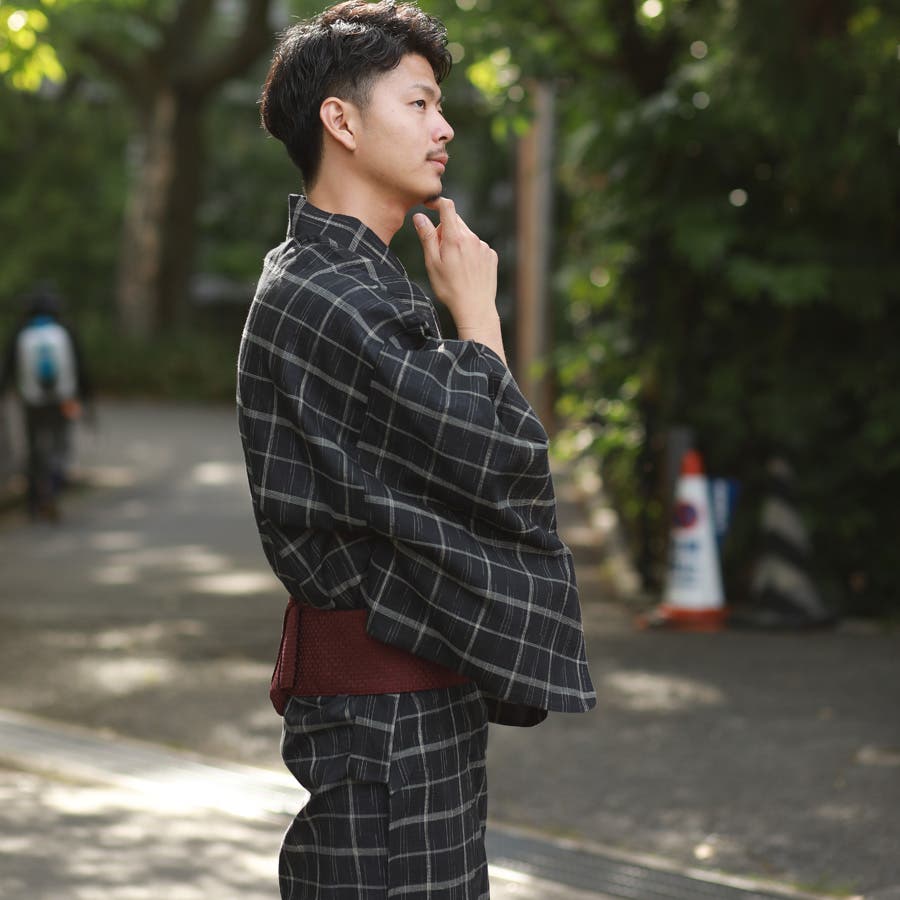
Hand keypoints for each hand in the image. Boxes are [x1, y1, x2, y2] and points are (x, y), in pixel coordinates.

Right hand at [413, 198, 498, 334]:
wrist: (475, 308)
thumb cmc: (449, 288)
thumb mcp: (432, 263)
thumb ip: (427, 237)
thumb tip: (419, 216)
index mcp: (455, 238)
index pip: (447, 207)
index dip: (437, 202)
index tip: (430, 205)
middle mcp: (472, 238)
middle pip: (456, 221)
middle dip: (445, 230)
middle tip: (440, 252)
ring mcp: (484, 246)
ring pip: (466, 235)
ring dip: (458, 242)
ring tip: (455, 266)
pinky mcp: (491, 255)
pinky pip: (477, 246)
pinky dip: (470, 252)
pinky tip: (467, 270)